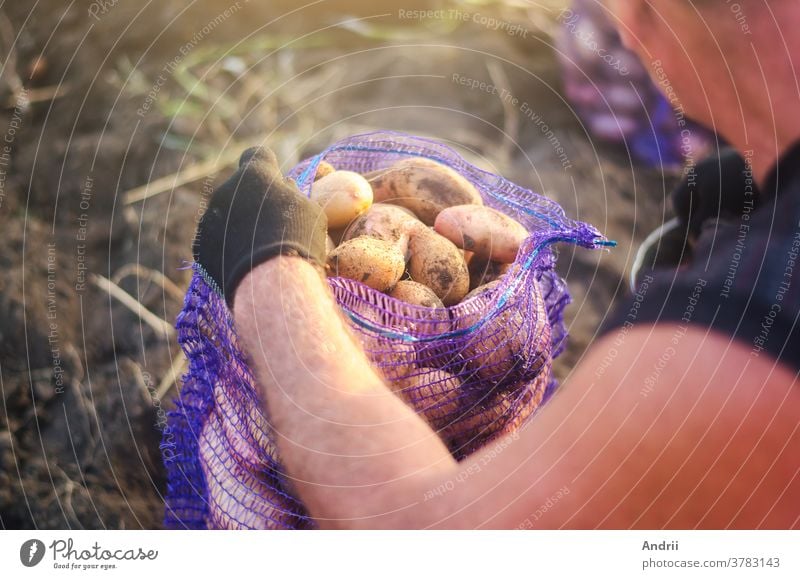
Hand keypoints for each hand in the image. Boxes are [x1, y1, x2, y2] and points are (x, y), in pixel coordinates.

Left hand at [192, 146, 327, 305]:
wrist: (271, 282)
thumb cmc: (299, 240)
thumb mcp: (310, 212)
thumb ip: (294, 195)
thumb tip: (285, 187)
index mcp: (254, 174)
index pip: (256, 156)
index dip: (267, 167)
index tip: (276, 182)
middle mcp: (225, 191)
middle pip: (239, 190)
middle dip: (253, 203)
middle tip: (272, 226)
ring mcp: (209, 219)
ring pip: (225, 217)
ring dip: (239, 227)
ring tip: (259, 252)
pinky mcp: (200, 247)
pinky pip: (215, 242)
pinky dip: (228, 250)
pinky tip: (245, 266)